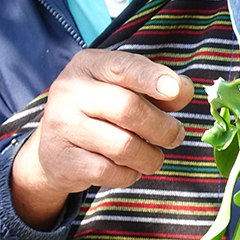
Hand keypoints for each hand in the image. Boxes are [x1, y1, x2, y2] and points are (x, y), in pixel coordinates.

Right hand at [11, 49, 194, 229]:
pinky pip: (111, 172)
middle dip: (164, 128)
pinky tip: (130, 168)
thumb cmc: (104, 113)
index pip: (124, 66)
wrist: (56, 149)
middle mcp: (70, 91)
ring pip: (124, 147)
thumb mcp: (128, 90)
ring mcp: (61, 125)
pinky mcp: (62, 160)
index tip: (175, 90)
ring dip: (151, 157)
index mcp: (89, 65)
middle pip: (130, 109)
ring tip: (152, 156)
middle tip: (175, 136)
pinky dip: (130, 175)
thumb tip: (183, 90)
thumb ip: (160, 89)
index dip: (152, 78)